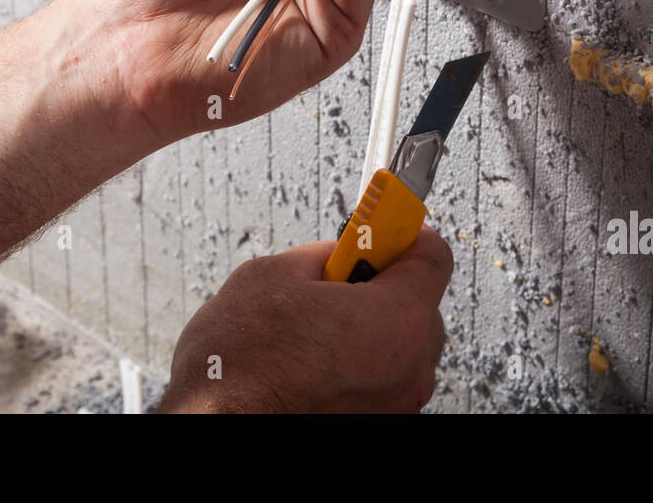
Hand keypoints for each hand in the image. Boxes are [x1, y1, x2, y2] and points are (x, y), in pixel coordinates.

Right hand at [158, 226, 453, 412]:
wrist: (218, 422)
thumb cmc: (241, 366)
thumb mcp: (275, 275)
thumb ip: (325, 258)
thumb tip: (337, 254)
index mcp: (398, 319)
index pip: (434, 256)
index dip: (404, 235)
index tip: (384, 230)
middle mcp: (411, 367)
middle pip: (419, 304)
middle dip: (383, 286)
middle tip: (338, 280)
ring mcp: (396, 402)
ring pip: (399, 345)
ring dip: (369, 328)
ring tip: (315, 327)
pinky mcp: (377, 422)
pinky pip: (381, 378)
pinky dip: (359, 364)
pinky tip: (315, 360)